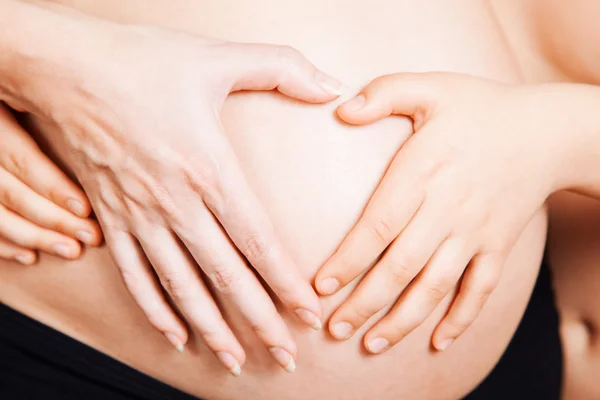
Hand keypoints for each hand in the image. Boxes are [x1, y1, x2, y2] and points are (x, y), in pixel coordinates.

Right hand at [0, 103, 101, 263]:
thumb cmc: (15, 85)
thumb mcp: (23, 91)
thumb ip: (55, 107)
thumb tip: (110, 127)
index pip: (20, 158)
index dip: (52, 186)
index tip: (87, 209)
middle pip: (8, 190)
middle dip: (52, 219)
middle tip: (90, 237)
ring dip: (32, 237)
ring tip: (70, 251)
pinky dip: (2, 244)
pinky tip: (29, 257)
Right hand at [1, 7, 341, 374]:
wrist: (63, 66)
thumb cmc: (140, 61)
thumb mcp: (218, 57)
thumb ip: (282, 68)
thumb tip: (333, 86)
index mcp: (209, 168)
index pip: (258, 241)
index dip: (287, 283)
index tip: (309, 315)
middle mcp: (176, 203)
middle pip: (226, 276)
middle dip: (260, 320)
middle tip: (286, 356)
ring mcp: (139, 215)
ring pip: (181, 287)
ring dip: (212, 328)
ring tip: (236, 361)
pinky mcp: (111, 217)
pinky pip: (133, 275)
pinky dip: (154, 309)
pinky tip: (175, 334)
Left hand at [315, 73, 564, 353]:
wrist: (547, 130)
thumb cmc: (481, 108)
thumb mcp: (431, 86)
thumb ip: (384, 93)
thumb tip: (340, 109)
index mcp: (423, 173)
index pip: (377, 226)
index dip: (347, 260)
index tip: (320, 286)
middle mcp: (447, 210)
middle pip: (400, 268)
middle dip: (364, 304)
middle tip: (333, 330)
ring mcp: (475, 232)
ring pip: (436, 288)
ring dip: (403, 321)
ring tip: (372, 344)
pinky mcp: (498, 245)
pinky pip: (481, 290)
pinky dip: (461, 320)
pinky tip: (438, 342)